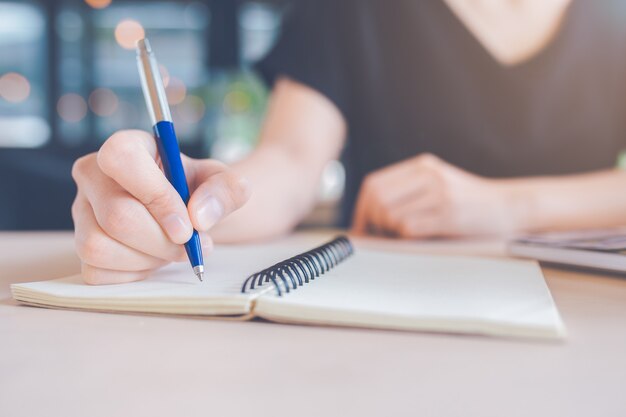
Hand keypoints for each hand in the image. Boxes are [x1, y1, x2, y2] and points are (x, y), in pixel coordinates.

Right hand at [71, 130, 250, 283]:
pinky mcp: (80, 245)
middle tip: (190, 245)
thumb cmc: (200, 192)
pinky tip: (152, 259)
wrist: (189, 216)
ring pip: (98, 246)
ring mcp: (81, 211)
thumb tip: (200, 216)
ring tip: (172, 250)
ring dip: (147, 258)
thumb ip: (226, 191)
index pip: (121, 158)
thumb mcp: (225, 184)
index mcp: (127, 147)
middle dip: (161, 241)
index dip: (156, 195)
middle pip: (116, 215)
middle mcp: (94, 176)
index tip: (187, 225)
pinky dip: (132, 274)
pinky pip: (96, 271)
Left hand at [351, 154, 516, 238]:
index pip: (374, 184)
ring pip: (390, 214)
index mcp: (422, 166)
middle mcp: (428, 175)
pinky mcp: (449, 214)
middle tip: (378, 236)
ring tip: (402, 237)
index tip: (362, 227)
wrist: (510, 206)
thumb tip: (368, 216)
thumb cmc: (469, 203)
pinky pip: (409, 228)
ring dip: (390, 232)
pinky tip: (417, 238)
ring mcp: (439, 193)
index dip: (361, 208)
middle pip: (377, 198)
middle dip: (371, 222)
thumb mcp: (437, 185)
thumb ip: (408, 192)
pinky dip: (404, 238)